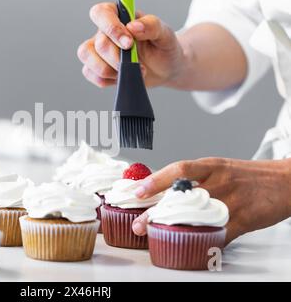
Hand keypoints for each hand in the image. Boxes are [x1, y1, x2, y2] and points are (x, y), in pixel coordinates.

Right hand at [77, 2, 185, 87]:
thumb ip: (151, 26)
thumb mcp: (165, 33)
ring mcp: (98, 50)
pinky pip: (91, 74)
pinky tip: (123, 77)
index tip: (129, 43)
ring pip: (88, 59)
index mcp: (118, 16)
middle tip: (138, 64)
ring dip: (109, 70)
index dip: (111, 28)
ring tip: (130, 72)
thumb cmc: (163, 47)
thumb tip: (133, 27)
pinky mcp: (96, 68)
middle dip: (118, 58)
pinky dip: (108, 80)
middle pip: (98, 44)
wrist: (165, 68)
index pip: (101, 13)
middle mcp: (104, 31)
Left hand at [131, 157, 290, 244]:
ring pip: (197, 216)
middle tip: (139, 223)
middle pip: (183, 197)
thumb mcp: (218, 168)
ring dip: (175, 228)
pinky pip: (219, 234)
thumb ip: (193, 177)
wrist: (283, 181)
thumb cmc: (246, 176)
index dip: (157, 179)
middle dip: (157, 211)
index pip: (179, 169)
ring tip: (156, 235)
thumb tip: (162, 189)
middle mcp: (219, 181)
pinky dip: (204, 242)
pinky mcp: (242, 220)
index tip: (138, 191)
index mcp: (211, 166)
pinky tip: (191, 247)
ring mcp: (231, 201)